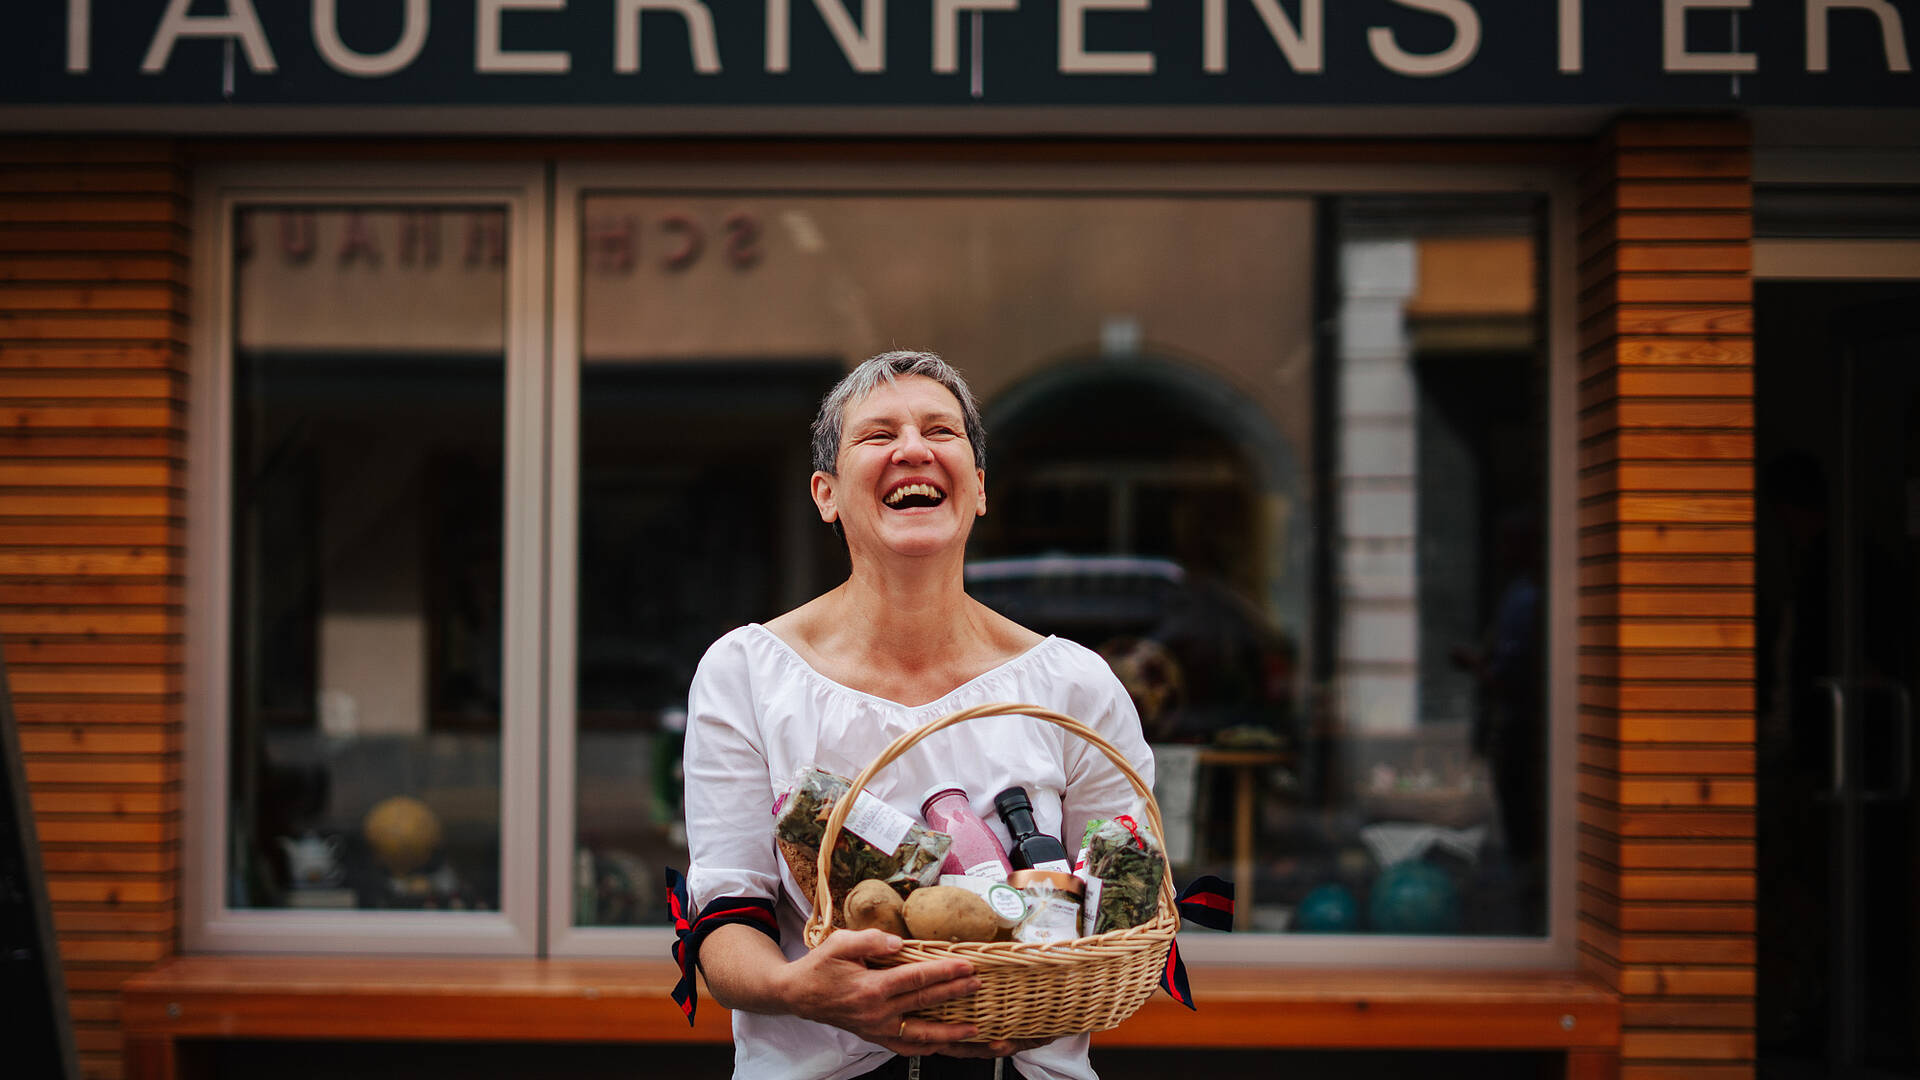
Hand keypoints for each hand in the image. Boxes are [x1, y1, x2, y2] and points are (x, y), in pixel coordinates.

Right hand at [774, 929, 983, 1051]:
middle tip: (978, 985)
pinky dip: (928, 1048)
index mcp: (870, 988)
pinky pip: (906, 1048)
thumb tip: (898, 942)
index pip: (915, 979)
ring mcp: (876, 1029)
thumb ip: (869, 940)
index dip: (944, 972)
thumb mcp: (839, 944)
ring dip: (950, 1033)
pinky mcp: (875, 1037)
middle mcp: (876, 1013)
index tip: (967, 966)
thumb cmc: (820, 967)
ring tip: (975, 1029)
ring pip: (920, 1035)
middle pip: (924, 1004)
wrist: (798, 995)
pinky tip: (945, 1045)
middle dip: (955, 994)